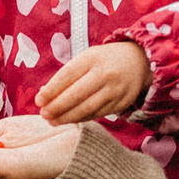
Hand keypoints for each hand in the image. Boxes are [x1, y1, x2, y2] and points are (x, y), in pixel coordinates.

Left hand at [35, 41, 151, 124]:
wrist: (139, 61)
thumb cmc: (104, 60)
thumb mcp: (87, 58)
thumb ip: (67, 75)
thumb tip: (45, 94)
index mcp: (92, 58)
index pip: (68, 75)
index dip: (51, 90)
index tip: (38, 100)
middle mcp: (105, 73)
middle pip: (77, 94)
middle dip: (57, 107)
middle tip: (43, 114)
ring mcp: (115, 90)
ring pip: (87, 108)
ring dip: (67, 117)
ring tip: (53, 121)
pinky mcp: (121, 103)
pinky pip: (97, 114)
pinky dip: (81, 118)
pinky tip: (69, 120)